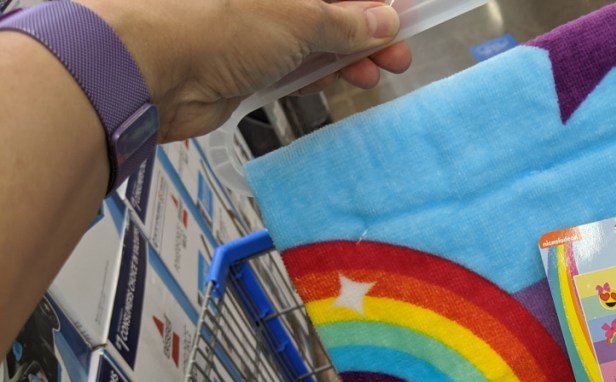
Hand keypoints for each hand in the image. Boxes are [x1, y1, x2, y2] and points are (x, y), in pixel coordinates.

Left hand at [81, 0, 411, 140]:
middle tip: (399, 49)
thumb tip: (381, 20)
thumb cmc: (207, 21)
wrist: (152, 71)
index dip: (372, 0)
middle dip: (368, 28)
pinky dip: (323, 72)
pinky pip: (296, 65)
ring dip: (351, 54)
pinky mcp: (247, 63)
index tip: (402, 13)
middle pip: (328, 7)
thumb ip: (346, 21)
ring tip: (380, 70)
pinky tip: (345, 79)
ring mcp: (254, 27)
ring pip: (315, 37)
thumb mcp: (300, 16)